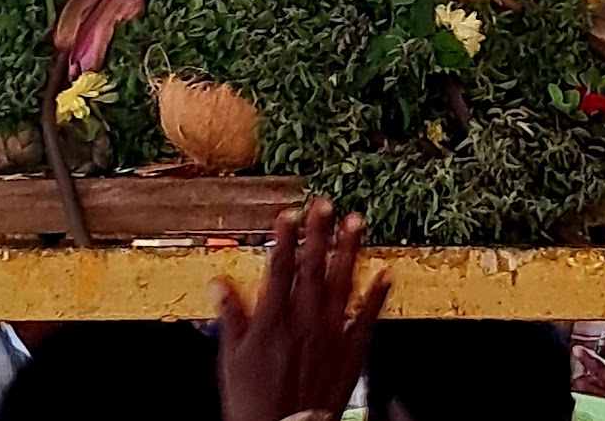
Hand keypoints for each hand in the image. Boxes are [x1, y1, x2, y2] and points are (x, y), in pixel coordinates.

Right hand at [215, 200, 390, 420]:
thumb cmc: (255, 402)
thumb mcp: (231, 359)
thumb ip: (230, 318)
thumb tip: (220, 286)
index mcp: (274, 319)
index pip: (279, 268)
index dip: (285, 237)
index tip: (290, 213)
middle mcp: (304, 320)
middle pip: (312, 267)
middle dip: (318, 233)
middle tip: (325, 204)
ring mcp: (330, 333)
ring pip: (341, 283)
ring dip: (349, 250)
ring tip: (355, 222)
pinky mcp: (350, 351)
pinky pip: (366, 318)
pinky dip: (376, 295)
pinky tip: (384, 273)